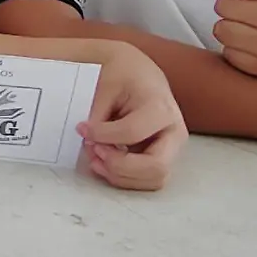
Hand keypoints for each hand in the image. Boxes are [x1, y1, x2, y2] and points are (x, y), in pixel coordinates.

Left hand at [77, 42, 186, 190]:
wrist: (137, 74)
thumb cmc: (123, 76)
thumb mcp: (106, 87)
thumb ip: (97, 116)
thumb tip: (89, 142)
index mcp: (161, 107)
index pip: (132, 132)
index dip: (102, 135)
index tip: (81, 128)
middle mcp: (174, 132)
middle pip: (156, 167)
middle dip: (119, 166)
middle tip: (94, 150)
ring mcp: (173, 150)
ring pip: (152, 180)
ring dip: (120, 175)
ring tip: (97, 156)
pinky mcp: (163, 160)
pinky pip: (146, 182)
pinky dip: (123, 178)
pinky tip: (105, 162)